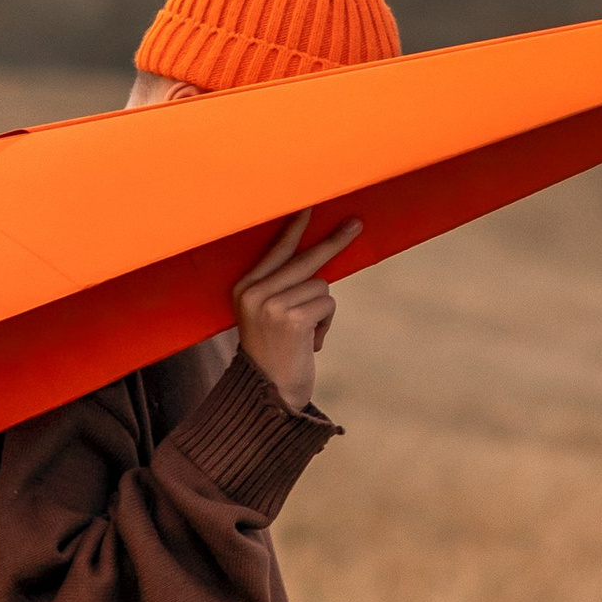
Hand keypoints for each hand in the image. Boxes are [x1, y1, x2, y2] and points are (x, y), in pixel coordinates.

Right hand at [231, 210, 361, 412]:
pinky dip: (326, 325)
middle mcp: (254, 293)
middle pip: (305, 258)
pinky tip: (310, 344)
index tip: (310, 205)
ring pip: (321, 286)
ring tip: (306, 335)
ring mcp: (272, 305)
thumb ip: (283, 288)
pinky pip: (328, 305)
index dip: (295, 226)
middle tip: (356, 224)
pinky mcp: (292, 319)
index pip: (276, 249)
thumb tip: (321, 260)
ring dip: (323, 311)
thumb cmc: (273, 356)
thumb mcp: (268, 317)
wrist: (267, 397)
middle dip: (334, 242)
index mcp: (244, 288)